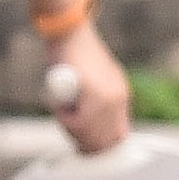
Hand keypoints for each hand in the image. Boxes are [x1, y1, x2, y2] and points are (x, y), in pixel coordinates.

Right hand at [41, 19, 133, 152]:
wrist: (70, 32)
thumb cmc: (72, 54)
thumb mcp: (89, 82)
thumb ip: (91, 103)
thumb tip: (85, 128)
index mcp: (120, 95)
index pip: (117, 134)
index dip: (100, 144)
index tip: (84, 146)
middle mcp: (118, 98)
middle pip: (107, 140)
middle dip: (86, 144)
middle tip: (70, 138)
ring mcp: (109, 97)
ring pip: (91, 133)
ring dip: (73, 130)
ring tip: (63, 116)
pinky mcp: (95, 94)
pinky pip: (79, 121)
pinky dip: (65, 119)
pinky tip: (59, 105)